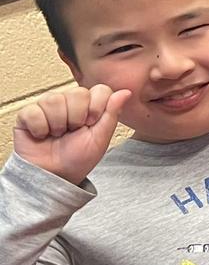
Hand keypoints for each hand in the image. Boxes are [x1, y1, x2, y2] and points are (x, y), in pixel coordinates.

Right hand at [12, 84, 132, 185]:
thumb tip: (126, 92)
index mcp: (89, 106)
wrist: (54, 175)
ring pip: (54, 99)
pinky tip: (42, 135)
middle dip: (77, 117)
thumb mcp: (100, 138)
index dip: (97, 107)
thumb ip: (111, 113)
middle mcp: (68, 102)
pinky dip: (40, 128)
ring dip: (58, 123)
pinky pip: (33, 111)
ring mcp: (47, 107)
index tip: (91, 124)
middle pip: (77, 92)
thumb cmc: (77, 159)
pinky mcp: (27, 114)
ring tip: (57, 135)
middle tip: (73, 131)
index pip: (100, 89)